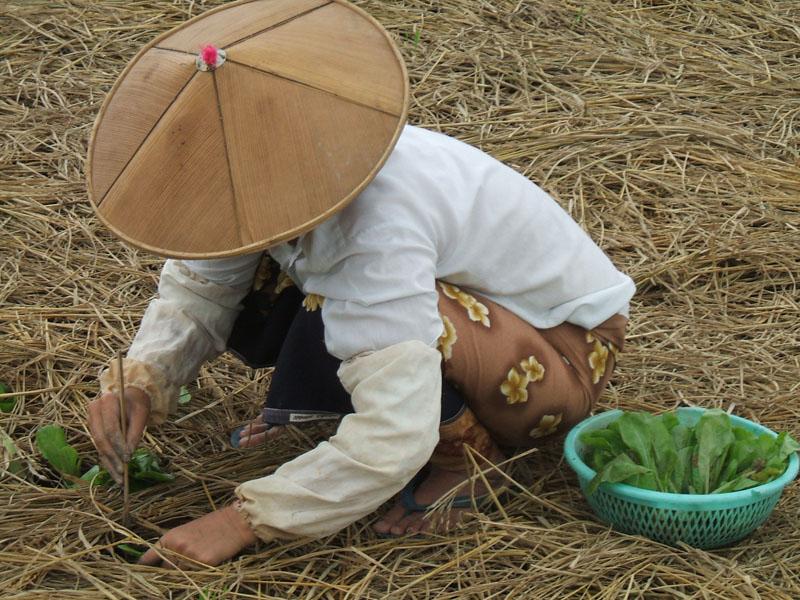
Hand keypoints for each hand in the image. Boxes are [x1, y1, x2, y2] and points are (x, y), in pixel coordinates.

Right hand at [87, 387, 150, 482]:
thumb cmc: (137, 405)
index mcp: (108, 401)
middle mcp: (94, 410)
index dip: (118, 444)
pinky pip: (99, 448)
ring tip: (119, 478)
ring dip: (109, 463)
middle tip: (122, 472)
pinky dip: (107, 461)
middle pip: (101, 438)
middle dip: (112, 457)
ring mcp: (91, 420)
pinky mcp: (92, 430)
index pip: (111, 427)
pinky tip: (115, 473)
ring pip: (98, 446)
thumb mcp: (141, 415)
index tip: (127, 458)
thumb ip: (135, 433)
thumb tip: (128, 454)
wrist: (129, 397)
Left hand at [139, 504, 258, 567]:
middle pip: (164, 570)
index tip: (139, 574)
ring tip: (196, 563)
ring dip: (184, 574)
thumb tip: (163, 563)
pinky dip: (197, 574)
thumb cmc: (212, 525)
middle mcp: (175, 547)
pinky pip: (194, 576)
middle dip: (170, 571)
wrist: (234, 522)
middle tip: (182, 566)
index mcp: (169, 537)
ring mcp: (188, 556)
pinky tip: (206, 564)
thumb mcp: (187, 532)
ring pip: (179, 575)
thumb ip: (174, 546)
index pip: (148, 558)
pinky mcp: (202, 564)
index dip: (144, 567)